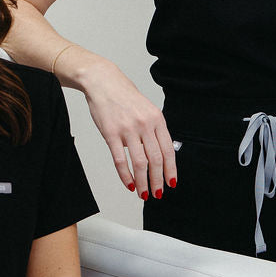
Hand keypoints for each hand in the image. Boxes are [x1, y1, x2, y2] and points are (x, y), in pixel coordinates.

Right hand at [78, 58, 177, 199]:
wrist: (104, 82)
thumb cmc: (124, 96)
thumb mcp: (147, 109)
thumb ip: (154, 130)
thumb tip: (161, 154)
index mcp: (157, 119)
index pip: (168, 150)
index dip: (171, 170)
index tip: (171, 183)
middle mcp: (145, 124)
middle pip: (155, 160)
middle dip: (157, 181)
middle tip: (157, 193)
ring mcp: (128, 129)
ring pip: (139, 163)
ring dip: (142, 182)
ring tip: (143, 194)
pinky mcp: (111, 134)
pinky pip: (120, 160)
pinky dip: (125, 175)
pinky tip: (129, 184)